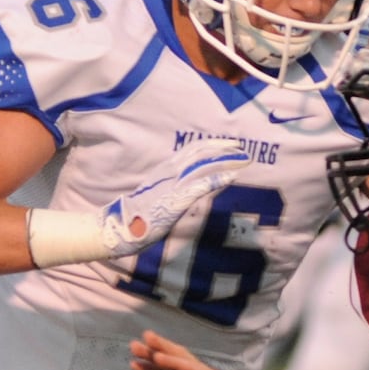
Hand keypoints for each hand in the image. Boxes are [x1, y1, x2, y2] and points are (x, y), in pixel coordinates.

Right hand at [101, 138, 250, 255]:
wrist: (124, 225)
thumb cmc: (142, 211)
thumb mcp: (160, 190)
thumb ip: (177, 183)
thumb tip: (196, 181)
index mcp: (166, 167)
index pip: (193, 148)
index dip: (213, 144)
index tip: (230, 144)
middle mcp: (171, 171)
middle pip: (201, 152)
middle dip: (224, 149)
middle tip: (243, 149)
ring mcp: (174, 183)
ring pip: (203, 164)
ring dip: (226, 161)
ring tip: (243, 160)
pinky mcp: (177, 199)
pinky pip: (200, 185)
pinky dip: (217, 179)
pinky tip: (231, 177)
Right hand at [130, 329, 251, 369]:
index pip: (190, 368)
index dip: (175, 362)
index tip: (158, 358)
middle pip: (180, 356)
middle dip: (164, 346)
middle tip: (146, 336)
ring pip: (168, 362)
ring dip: (152, 354)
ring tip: (134, 347)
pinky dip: (150, 368)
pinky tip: (135, 365)